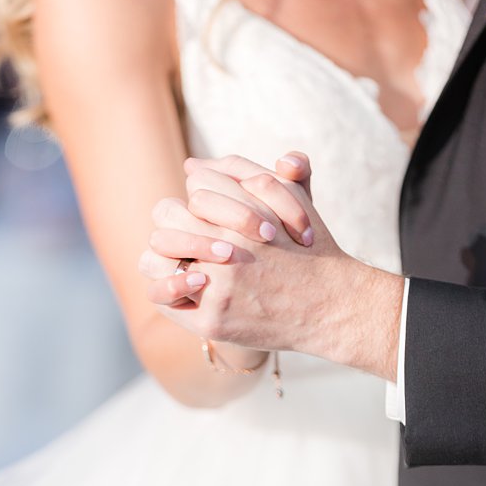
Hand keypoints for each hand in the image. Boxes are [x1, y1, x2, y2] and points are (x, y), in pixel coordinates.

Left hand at [139, 152, 400, 378]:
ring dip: (163, 252)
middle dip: (176, 218)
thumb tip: (193, 165)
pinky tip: (186, 284)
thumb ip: (256, 173)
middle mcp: (229, 247)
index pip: (198, 184)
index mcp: (248, 214)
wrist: (330, 306)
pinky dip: (167, 287)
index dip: (201, 192)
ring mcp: (219, 287)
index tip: (210, 207)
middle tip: (189, 230)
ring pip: (155, 256)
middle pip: (168, 213)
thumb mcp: (296, 201)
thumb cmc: (309, 250)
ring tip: (182, 258)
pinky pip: (164, 296)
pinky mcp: (212, 320)